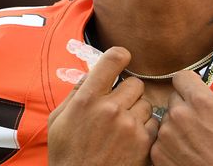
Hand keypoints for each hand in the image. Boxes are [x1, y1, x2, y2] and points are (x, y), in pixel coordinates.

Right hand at [48, 47, 158, 165]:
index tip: (122, 60)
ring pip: (146, 103)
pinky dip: (145, 129)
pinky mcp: (143, 143)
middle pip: (135, 83)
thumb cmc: (67, 155)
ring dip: (137, 111)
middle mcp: (110, 108)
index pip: (113, 59)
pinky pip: (153, 123)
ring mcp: (129, 126)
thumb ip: (76, 93)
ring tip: (122, 127)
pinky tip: (131, 139)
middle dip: (128, 92)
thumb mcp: (58, 120)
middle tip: (118, 106)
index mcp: (87, 99)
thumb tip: (92, 73)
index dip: (120, 57)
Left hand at [150, 49, 212, 165]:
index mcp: (200, 102)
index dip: (193, 83)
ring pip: (166, 119)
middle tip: (206, 121)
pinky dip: (171, 145)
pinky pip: (159, 141)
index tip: (202, 93)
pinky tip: (189, 152)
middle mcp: (178, 117)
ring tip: (199, 139)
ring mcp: (166, 138)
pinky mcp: (159, 158)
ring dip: (179, 125)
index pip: (181, 76)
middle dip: (187, 105)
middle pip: (174, 98)